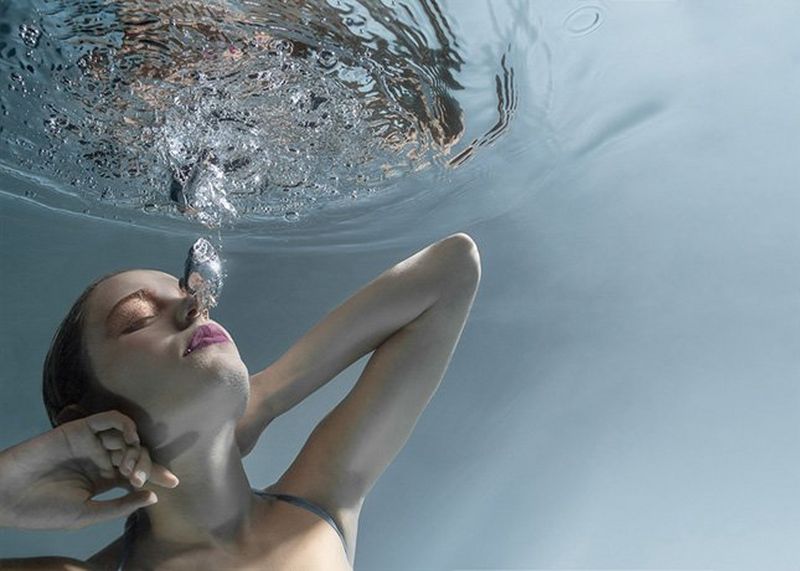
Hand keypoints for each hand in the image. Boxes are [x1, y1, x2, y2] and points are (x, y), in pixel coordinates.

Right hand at [0, 410, 178, 529]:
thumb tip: (155, 497)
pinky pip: (109, 419)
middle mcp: (101, 459)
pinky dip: (124, 424)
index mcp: (104, 480)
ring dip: (135, 448)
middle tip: (138, 478)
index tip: (174, 483)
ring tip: (129, 466)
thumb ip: (120, 505)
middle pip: (136, 453)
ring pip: (126, 436)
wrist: (6, 497)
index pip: (138, 473)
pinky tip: (130, 437)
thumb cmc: (43, 511)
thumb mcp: (87, 514)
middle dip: (145, 464)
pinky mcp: (80, 430)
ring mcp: (91, 443)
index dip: (157, 475)